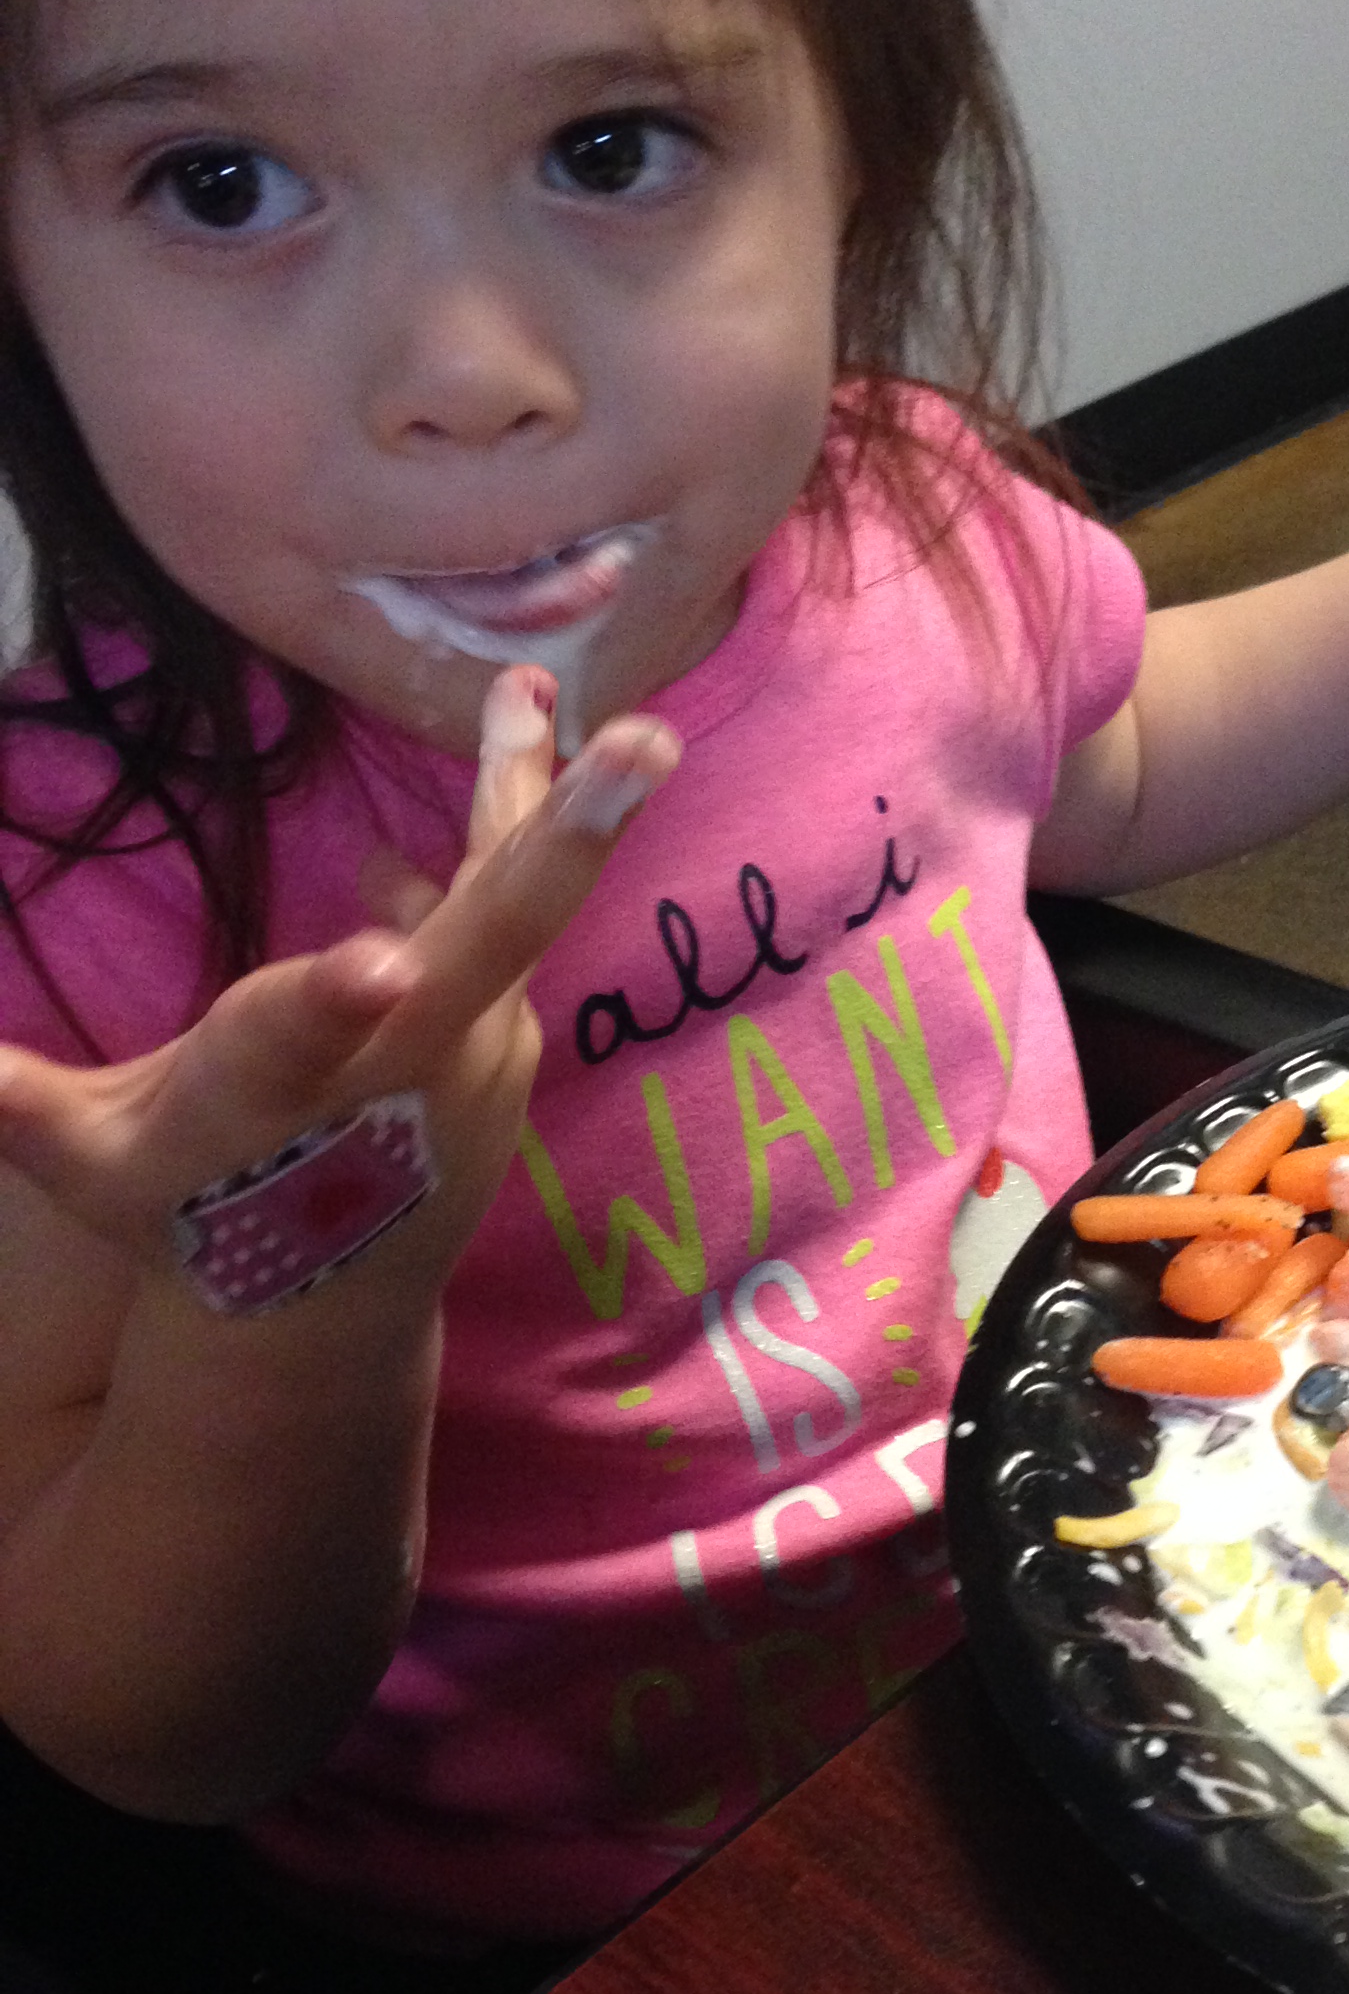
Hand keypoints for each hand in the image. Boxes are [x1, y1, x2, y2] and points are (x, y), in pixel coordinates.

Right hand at [0, 667, 679, 1309]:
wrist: (322, 1305)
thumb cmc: (193, 1214)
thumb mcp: (97, 1162)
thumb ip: (23, 1106)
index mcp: (280, 1084)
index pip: (299, 1041)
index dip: (334, 1002)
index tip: (379, 964)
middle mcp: (405, 1065)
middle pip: (490, 944)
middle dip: (566, 842)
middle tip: (642, 748)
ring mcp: (478, 1052)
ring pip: (510, 901)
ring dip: (535, 791)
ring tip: (531, 688)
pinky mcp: (507, 1040)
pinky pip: (497, 924)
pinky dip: (489, 845)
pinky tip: (487, 761)